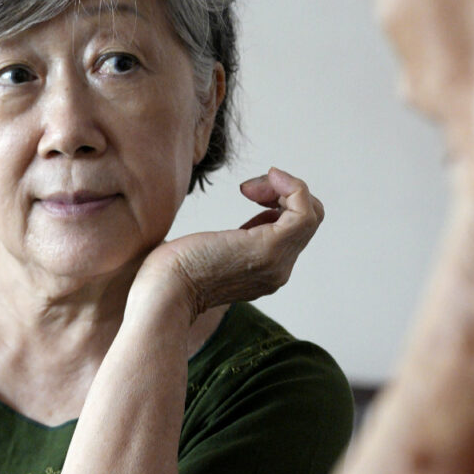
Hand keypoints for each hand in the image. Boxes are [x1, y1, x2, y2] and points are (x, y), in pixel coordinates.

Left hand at [137, 167, 323, 320]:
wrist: (163, 293)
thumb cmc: (171, 272)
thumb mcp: (211, 250)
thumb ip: (233, 241)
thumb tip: (243, 222)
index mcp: (264, 270)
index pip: (294, 231)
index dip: (279, 202)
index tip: (247, 192)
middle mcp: (278, 269)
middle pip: (307, 220)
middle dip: (282, 192)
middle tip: (248, 189)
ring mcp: (277, 261)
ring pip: (311, 214)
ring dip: (285, 187)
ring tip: (250, 188)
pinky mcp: (269, 248)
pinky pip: (304, 211)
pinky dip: (292, 187)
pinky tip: (266, 179)